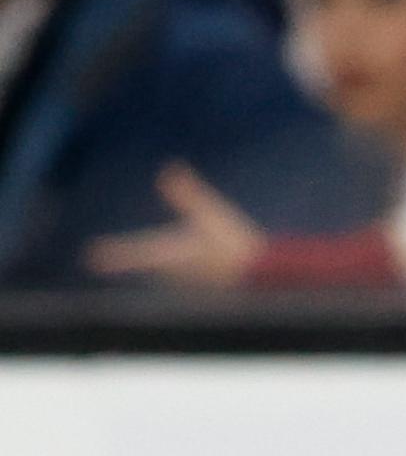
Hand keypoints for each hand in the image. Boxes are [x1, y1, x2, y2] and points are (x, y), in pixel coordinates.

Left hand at [86, 163, 268, 287]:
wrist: (265, 277)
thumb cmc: (237, 245)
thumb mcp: (212, 213)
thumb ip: (188, 194)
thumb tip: (168, 169)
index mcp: (172, 254)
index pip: (137, 252)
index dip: (114, 254)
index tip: (91, 256)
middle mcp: (177, 272)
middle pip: (153, 259)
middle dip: (139, 255)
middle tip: (110, 254)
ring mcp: (191, 282)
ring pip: (172, 268)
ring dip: (170, 261)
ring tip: (173, 254)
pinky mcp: (207, 286)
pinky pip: (189, 275)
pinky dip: (190, 267)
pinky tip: (206, 262)